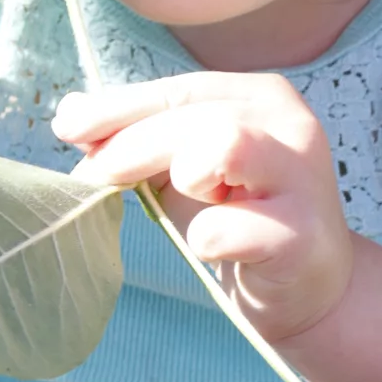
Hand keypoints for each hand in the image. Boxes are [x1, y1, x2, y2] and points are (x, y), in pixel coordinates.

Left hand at [54, 71, 355, 341]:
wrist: (312, 291)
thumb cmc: (244, 222)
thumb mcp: (190, 172)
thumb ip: (141, 140)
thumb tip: (72, 119)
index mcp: (261, 98)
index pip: (178, 90)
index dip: (118, 107)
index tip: (69, 127)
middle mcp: (290, 126)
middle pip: (192, 116)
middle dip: (130, 146)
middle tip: (94, 179)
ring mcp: (302, 180)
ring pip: (223, 144)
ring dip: (185, 174)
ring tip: (189, 201)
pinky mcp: (302, 237)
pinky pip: (233, 228)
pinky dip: (207, 238)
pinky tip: (210, 247)